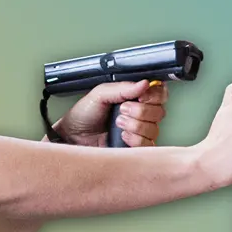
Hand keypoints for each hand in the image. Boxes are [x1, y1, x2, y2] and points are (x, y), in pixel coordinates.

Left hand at [53, 79, 169, 147]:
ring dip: (135, 125)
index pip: (159, 94)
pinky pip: (148, 145)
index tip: (141, 96)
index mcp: (133, 98)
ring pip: (154, 129)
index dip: (154, 95)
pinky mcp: (135, 148)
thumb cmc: (82, 116)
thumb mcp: (100, 94)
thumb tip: (144, 83)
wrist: (71, 137)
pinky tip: (122, 136)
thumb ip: (122, 88)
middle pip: (159, 112)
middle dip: (140, 111)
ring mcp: (138, 132)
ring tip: (118, 123)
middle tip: (122, 110)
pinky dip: (135, 139)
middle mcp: (140, 115)